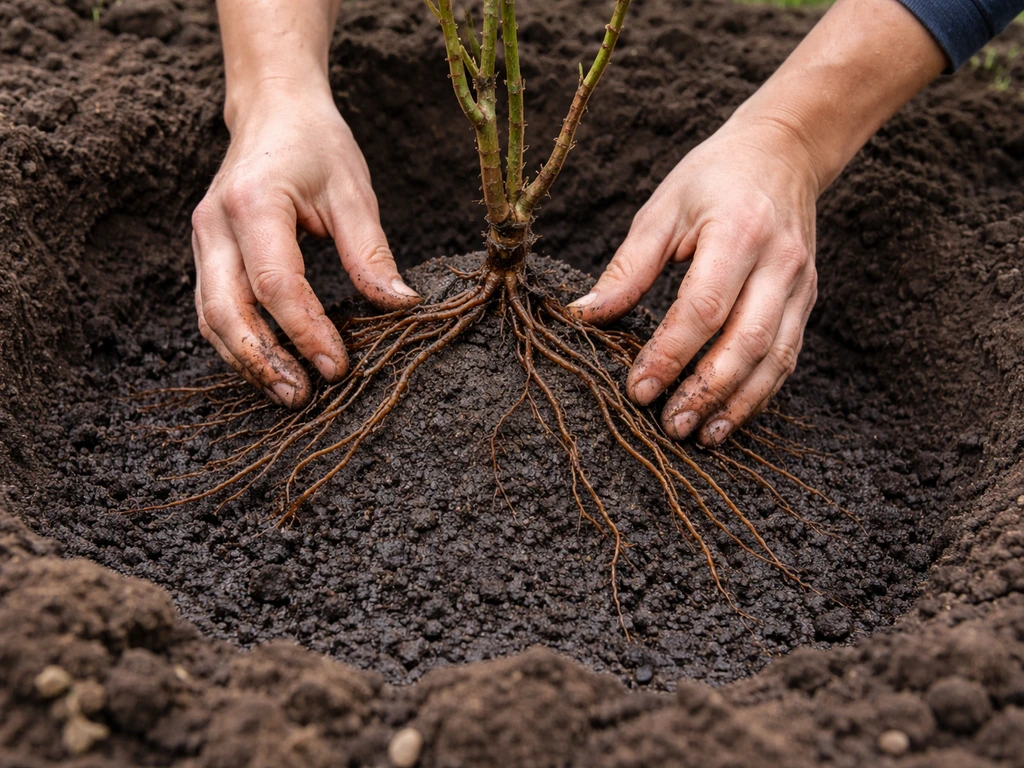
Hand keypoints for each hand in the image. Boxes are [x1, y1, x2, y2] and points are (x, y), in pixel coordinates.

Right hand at [191, 81, 419, 408]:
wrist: (273, 111)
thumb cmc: (317, 145)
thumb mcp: (353, 192)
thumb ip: (371, 252)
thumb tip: (399, 306)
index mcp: (253, 204)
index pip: (276, 284)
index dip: (306, 331)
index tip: (338, 365)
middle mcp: (214, 225)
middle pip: (225, 311)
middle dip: (264, 362)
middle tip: (302, 397)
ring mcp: (202, 241)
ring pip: (211, 318)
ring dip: (246, 362)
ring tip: (288, 393)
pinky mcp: (206, 254)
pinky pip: (212, 309)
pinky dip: (238, 344)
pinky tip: (271, 366)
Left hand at [569, 118, 819, 445]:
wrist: (783, 152)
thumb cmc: (712, 178)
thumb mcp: (662, 209)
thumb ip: (628, 267)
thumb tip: (584, 315)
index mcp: (738, 232)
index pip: (703, 308)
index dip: (669, 354)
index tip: (638, 389)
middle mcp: (778, 262)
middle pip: (745, 342)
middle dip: (705, 391)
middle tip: (669, 425)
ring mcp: (800, 284)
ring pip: (775, 358)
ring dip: (738, 404)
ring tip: (703, 436)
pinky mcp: (806, 300)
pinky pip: (787, 355)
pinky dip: (760, 392)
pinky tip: (731, 416)